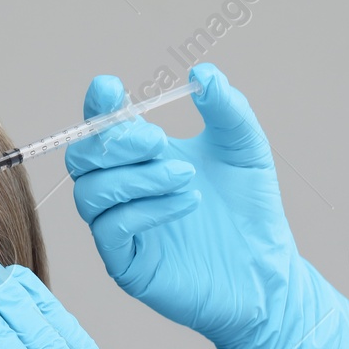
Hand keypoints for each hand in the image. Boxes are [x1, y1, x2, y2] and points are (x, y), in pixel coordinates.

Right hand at [63, 63, 348, 348]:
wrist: (267, 273)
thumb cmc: (250, 213)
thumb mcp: (245, 149)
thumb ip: (227, 109)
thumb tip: (202, 74)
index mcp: (141, 160)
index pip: (102, 128)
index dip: (97, 106)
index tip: (109, 88)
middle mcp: (122, 192)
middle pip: (81, 158)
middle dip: (113, 142)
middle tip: (158, 141)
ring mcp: (119, 229)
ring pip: (92, 193)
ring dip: (136, 177)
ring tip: (186, 178)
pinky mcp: (125, 264)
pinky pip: (112, 229)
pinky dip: (145, 209)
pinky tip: (186, 203)